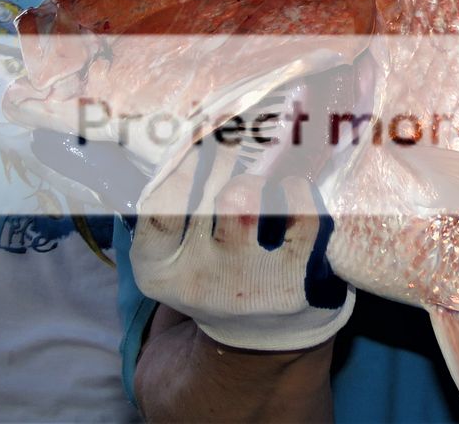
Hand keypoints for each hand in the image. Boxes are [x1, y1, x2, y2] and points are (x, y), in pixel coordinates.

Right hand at [130, 139, 353, 351]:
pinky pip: (299, 210)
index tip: (198, 130)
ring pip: (248, 198)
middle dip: (225, 153)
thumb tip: (202, 124)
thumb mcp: (182, 247)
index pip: (159, 211)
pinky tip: (293, 195)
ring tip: (263, 186)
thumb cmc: (218, 268)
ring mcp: (247, 285)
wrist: (260, 334)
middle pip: (210, 198)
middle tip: (236, 129)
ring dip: (258, 181)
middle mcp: (199, 282)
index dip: (181, 165)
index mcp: (159, 272)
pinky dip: (298, 190)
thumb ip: (182, 199)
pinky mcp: (292, 282)